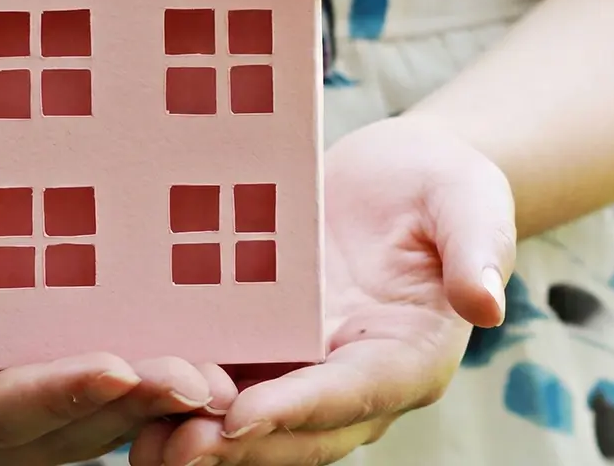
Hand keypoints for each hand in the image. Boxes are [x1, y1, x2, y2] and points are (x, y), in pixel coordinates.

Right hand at [0, 181, 237, 465]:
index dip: (54, 394)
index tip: (115, 369)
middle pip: (59, 428)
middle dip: (131, 406)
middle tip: (201, 381)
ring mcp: (17, 419)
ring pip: (97, 425)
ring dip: (160, 406)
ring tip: (224, 376)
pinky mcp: (51, 397)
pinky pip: (109, 402)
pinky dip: (158, 387)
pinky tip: (216, 356)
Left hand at [128, 115, 516, 465]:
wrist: (398, 176)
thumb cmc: (439, 185)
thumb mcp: (468, 201)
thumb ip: (477, 248)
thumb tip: (485, 303)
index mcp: (405, 357)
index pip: (352, 394)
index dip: (298, 410)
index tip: (243, 417)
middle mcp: (350, 378)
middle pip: (294, 431)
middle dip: (235, 447)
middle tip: (173, 448)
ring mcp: (301, 365)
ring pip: (249, 421)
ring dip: (196, 435)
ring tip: (138, 437)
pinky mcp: (262, 341)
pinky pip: (223, 376)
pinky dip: (180, 392)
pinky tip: (127, 387)